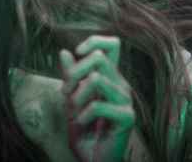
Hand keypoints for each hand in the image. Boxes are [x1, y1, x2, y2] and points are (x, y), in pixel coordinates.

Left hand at [60, 35, 134, 161]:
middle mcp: (120, 84)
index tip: (78, 54)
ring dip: (77, 96)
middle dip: (74, 73)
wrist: (92, 159)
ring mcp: (125, 99)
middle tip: (66, 93)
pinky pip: (98, 105)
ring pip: (96, 78)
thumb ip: (70, 77)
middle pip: (99, 57)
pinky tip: (82, 123)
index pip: (112, 44)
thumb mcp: (70, 100)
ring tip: (73, 111)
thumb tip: (64, 51)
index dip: (94, 42)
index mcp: (110, 76)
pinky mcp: (127, 116)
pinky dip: (83, 114)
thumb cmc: (83, 129)